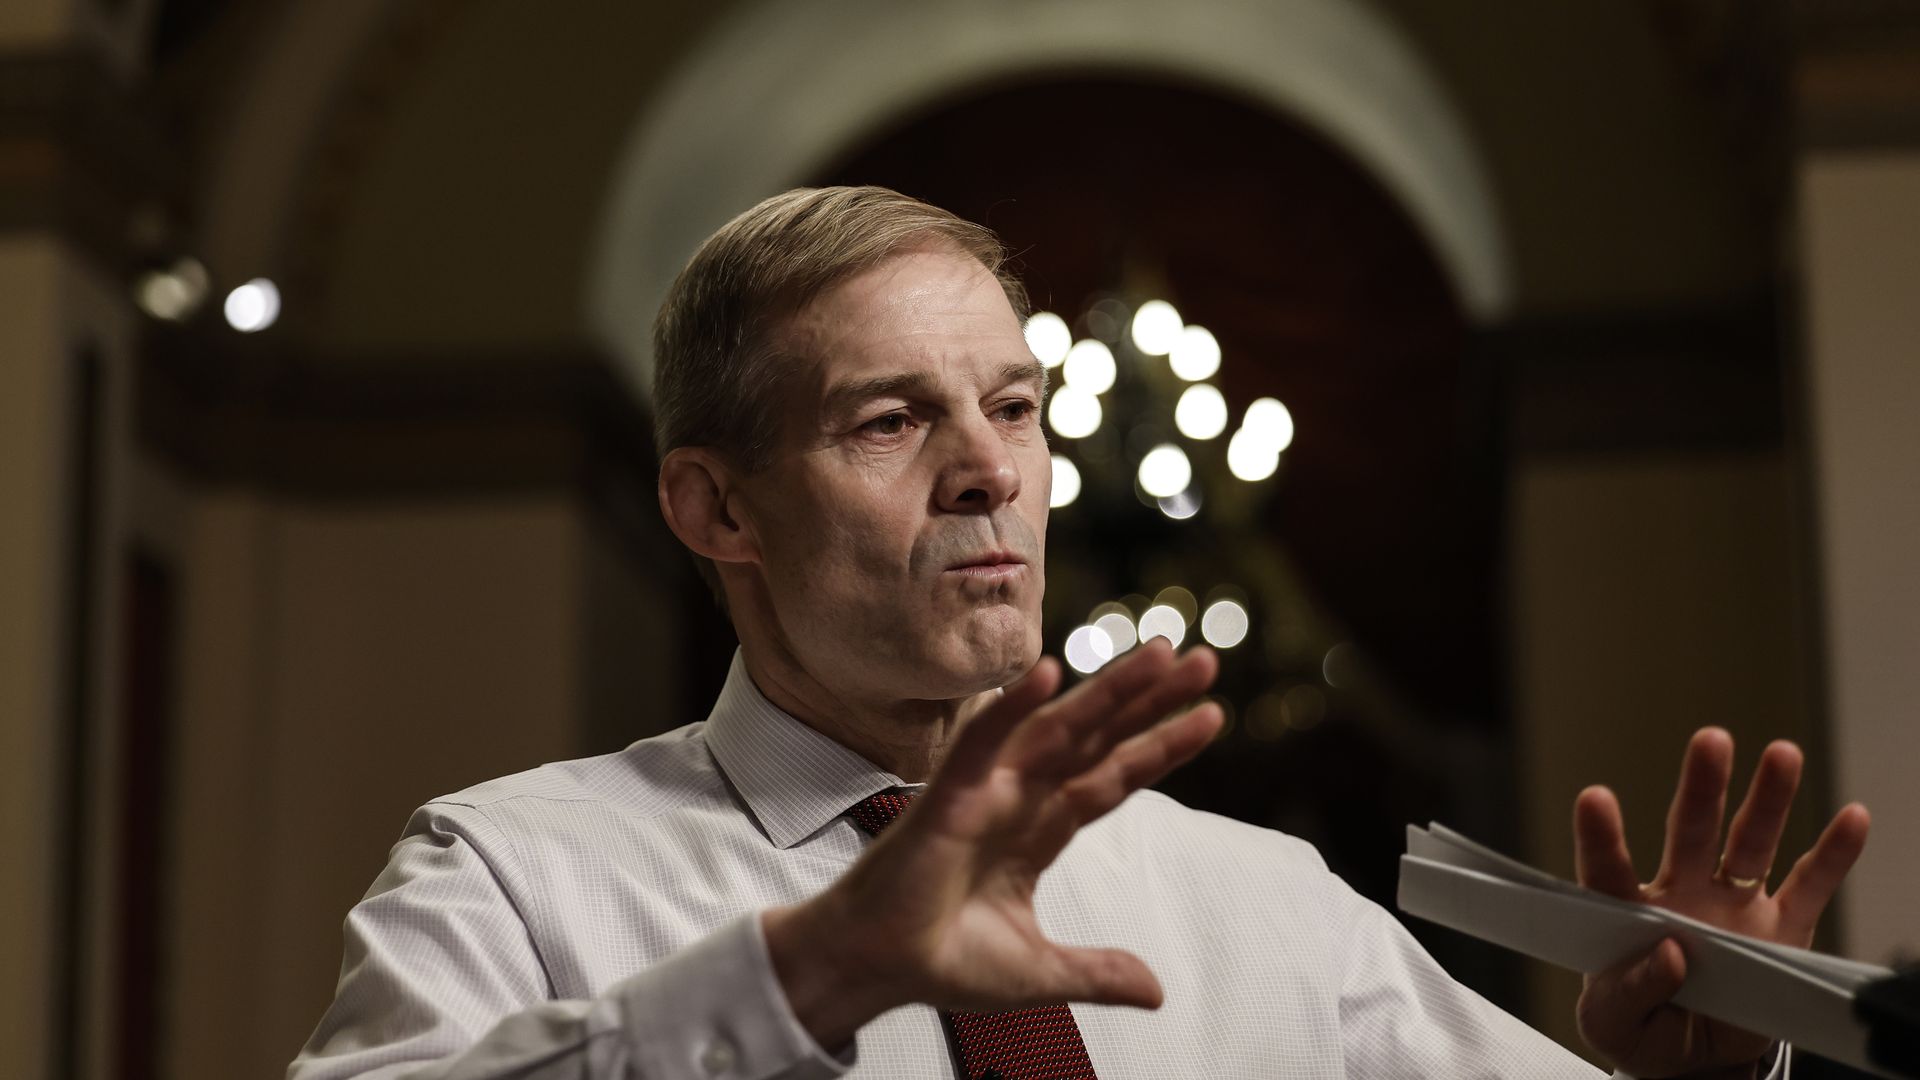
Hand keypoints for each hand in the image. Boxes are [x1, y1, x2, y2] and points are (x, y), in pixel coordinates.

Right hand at [763, 640, 1221, 1050]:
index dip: (1161, 746)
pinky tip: (1048, 671)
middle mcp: (1022, 798)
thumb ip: (1096, 973)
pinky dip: (1012, 705)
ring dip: (1108, 690)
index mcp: (1042, 829)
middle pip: (1100, 738)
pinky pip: (983, 739)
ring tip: (1159, 653)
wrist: (876, 968)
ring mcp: (988, 790)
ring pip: (1059, 728)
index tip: (1211, 714)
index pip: (1115, 777)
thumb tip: (1157, 992)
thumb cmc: (940, 959)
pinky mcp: (950, 794)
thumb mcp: (1038, 972)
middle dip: (1151, 700)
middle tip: (1204, 659)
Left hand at [1573, 727, 1870, 1077]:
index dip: (1603, 837)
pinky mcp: (1781, 930)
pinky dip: (1832, 855)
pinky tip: (1850, 818)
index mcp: (1628, 912)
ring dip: (1768, 800)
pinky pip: (1809, 888)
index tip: (1595, 799)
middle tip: (1711, 740)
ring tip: (1782, 754)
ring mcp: (1734, 907)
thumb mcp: (1614, 1025)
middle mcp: (1683, 893)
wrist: (1693, 1059)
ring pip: (1751, 845)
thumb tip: (1669, 953)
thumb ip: (1628, 991)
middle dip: (1703, 786)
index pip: (1608, 869)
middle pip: (1692, 832)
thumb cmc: (1642, 1029)